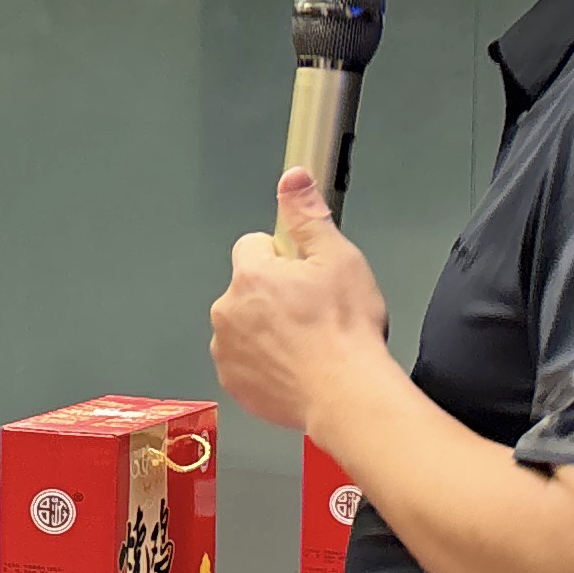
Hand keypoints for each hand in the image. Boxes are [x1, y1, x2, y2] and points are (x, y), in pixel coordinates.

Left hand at [209, 170, 393, 436]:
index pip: (253, 246)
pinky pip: (245, 361)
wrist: (347, 394)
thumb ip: (308, 216)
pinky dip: (266, 363)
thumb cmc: (345, 331)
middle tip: (313, 312)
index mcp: (250, 276)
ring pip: (245, 325)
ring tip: (309, 343)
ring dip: (268, 330)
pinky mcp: (233, 382)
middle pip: (248, 287)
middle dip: (275, 294)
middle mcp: (228, 311)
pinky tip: (297, 367)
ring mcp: (227, 350)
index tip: (305, 273)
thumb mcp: (339, 259)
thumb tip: (293, 179)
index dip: (283, 256)